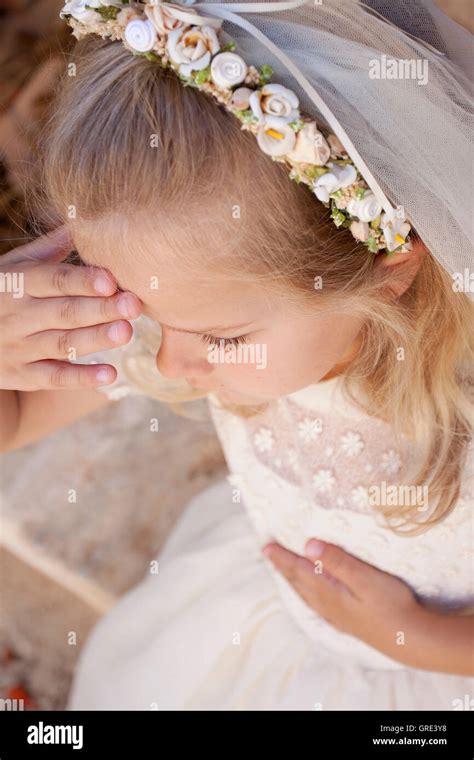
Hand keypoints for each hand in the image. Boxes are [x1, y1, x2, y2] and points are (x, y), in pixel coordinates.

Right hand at [0, 226, 141, 390]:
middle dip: (101, 309)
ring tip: (126, 333)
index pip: (53, 280)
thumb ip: (47, 250)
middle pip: (64, 312)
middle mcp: (18, 316)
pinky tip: (110, 374)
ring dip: (95, 339)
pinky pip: (54, 378)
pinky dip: (81, 377)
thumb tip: (81, 220)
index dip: (82, 280)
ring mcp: (20, 347)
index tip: (111, 280)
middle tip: (134, 305)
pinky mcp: (23, 374)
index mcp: (18, 283)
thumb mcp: (12, 268)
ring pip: (62, 344)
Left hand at [262, 538, 422, 663]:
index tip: (266, 546)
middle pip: (299, 582)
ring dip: (294, 581)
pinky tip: (314, 600)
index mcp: (329, 591)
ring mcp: (338, 616)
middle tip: (268, 554)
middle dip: (283, 567)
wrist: (409, 639)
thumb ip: (336, 561)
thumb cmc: (390, 604)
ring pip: (308, 595)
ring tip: (284, 573)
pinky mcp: (349, 623)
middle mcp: (328, 605)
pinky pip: (319, 606)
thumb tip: (308, 544)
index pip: (299, 570)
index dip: (282, 557)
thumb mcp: (363, 577)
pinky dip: (309, 597)